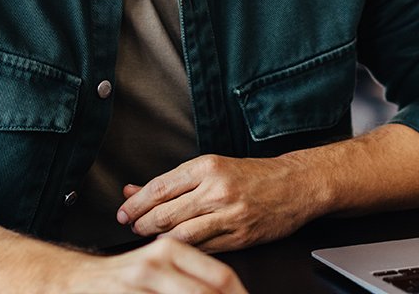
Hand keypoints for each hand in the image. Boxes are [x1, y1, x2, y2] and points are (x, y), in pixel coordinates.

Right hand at [54, 237, 246, 293]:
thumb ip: (190, 268)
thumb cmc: (124, 274)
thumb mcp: (159, 261)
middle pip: (207, 292)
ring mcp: (141, 283)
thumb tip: (228, 284)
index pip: (220, 275)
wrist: (77, 280)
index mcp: (172, 249)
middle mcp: (157, 264)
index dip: (238, 293)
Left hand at [117, 154, 327, 251]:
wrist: (295, 185)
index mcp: (208, 167)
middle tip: (132, 227)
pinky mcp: (240, 237)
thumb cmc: (253, 175)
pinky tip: (174, 246)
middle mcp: (218, 190)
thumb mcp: (211, 168)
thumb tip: (132, 190)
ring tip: (149, 238)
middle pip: (166, 213)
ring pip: (181, 234)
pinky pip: (202, 248)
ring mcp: (230, 216)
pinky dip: (183, 249)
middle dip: (142, 224)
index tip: (123, 211)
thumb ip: (171, 182)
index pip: (159, 188)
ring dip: (159, 239)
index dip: (135, 204)